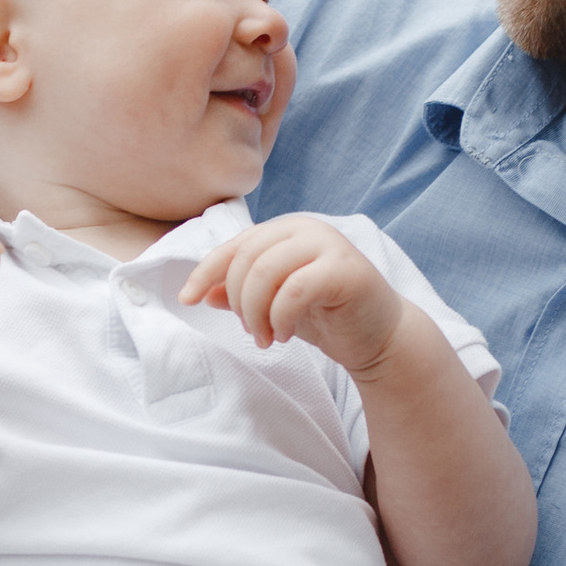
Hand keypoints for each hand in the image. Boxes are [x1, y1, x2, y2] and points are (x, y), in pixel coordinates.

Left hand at [182, 215, 404, 375]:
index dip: (205, 272)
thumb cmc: (326, 316)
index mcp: (286, 230)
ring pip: (265, 272)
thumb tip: (204, 293)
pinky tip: (283, 335)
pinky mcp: (346, 269)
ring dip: (256, 313)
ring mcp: (328, 245)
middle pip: (246, 258)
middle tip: (250, 331)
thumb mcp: (273, 305)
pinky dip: (279, 317)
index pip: (234, 246)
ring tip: (265, 337)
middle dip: (238, 301)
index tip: (186, 300)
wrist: (378, 337)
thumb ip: (242, 294)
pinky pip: (294, 290)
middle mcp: (306, 228)